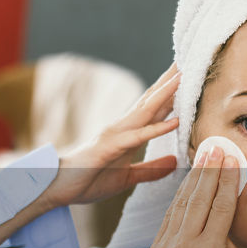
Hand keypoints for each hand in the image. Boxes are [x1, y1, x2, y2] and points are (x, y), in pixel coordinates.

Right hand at [38, 64, 181, 210]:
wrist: (57, 188)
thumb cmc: (87, 181)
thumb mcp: (127, 178)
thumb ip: (150, 169)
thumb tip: (174, 162)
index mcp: (127, 134)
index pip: (153, 109)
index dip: (171, 92)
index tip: (188, 75)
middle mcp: (122, 128)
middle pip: (151, 100)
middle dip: (170, 81)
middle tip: (189, 59)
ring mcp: (115, 135)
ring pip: (146, 111)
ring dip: (166, 94)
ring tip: (185, 77)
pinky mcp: (110, 148)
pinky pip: (138, 138)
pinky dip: (157, 129)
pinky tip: (175, 122)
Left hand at [149, 145, 242, 247]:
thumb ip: (226, 234)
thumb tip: (222, 207)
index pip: (221, 205)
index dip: (228, 179)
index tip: (232, 159)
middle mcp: (184, 245)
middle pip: (199, 199)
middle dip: (209, 171)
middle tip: (217, 149)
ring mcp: (167, 247)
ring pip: (182, 205)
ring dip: (193, 180)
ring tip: (203, 159)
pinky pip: (169, 218)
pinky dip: (180, 199)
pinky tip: (188, 184)